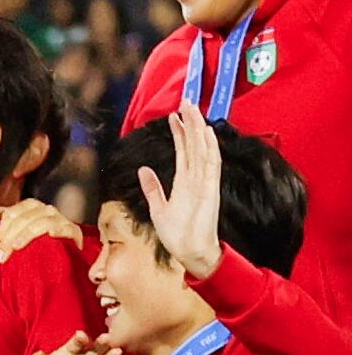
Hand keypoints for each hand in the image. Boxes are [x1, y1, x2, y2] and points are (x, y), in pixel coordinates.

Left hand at [0, 198, 83, 263]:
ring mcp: (60, 219)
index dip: (2, 228)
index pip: (12, 212)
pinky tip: (50, 237)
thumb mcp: (19, 231)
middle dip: (9, 237)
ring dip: (25, 236)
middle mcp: (46, 210)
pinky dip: (56, 231)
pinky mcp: (73, 231)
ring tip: (16, 248)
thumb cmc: (39, 242)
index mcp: (31, 207)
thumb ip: (3, 221)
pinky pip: (64, 228)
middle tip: (0, 255)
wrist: (65, 254)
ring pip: (40, 223)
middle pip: (24, 218)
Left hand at [143, 106, 224, 279]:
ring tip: (193, 109)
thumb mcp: (158, 208)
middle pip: (194, 145)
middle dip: (190, 123)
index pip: (183, 151)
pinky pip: (210, 165)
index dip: (179, 133)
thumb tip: (143, 169)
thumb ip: (152, 188)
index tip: (174, 116)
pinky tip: (206, 132)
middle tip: (185, 102)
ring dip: (198, 129)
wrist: (190, 252)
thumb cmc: (177, 234)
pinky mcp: (210, 190)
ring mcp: (204, 183)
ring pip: (202, 150)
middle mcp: (196, 179)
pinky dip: (209, 148)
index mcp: (184, 182)